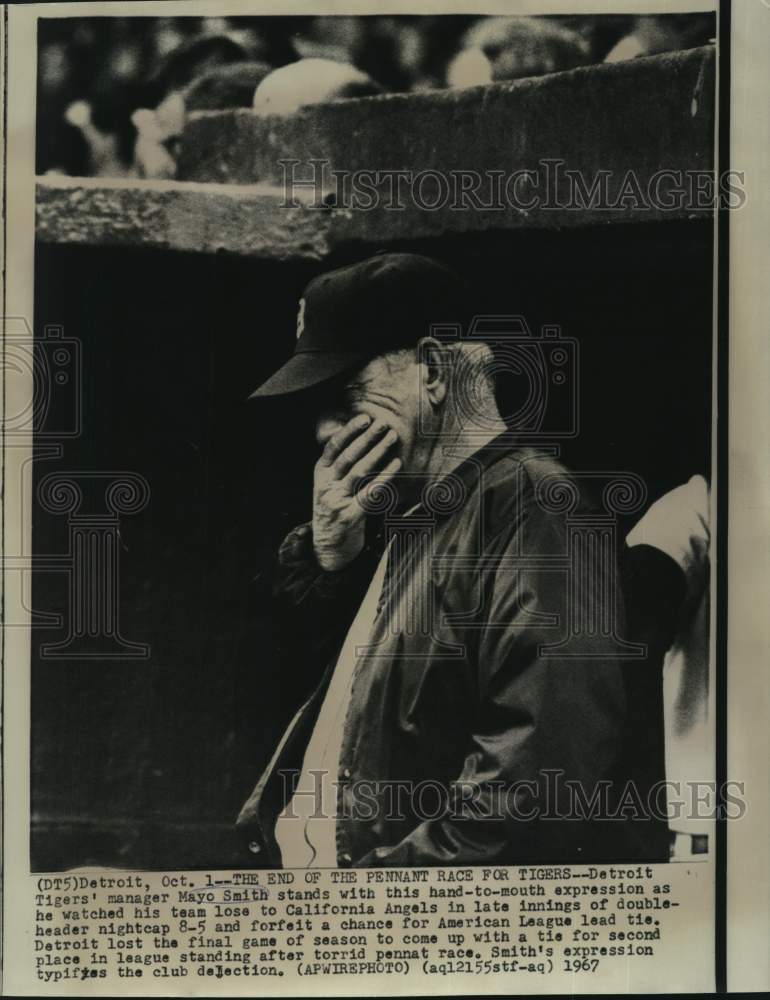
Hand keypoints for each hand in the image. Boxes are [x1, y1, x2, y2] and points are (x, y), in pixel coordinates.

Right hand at [313, 415, 400, 570]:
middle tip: (383, 424)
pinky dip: (384, 477)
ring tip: (391, 437)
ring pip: (359, 472)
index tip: (364, 418)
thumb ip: (341, 467)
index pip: (333, 447)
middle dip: (366, 438)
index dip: (348, 431)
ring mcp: (337, 501)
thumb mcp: (330, 486)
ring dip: (377, 452)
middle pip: (348, 457)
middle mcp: (326, 486)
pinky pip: (370, 493)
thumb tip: (362, 440)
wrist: (327, 549)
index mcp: (320, 475)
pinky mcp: (350, 516)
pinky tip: (395, 464)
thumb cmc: (335, 511)